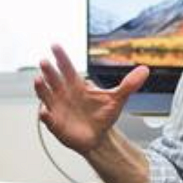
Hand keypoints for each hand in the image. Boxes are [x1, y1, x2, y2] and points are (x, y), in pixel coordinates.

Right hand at [34, 44, 148, 154]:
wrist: (98, 137)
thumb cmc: (103, 115)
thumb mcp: (117, 99)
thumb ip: (129, 84)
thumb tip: (145, 70)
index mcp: (77, 85)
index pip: (68, 68)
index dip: (62, 57)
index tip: (56, 46)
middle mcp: (64, 94)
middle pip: (54, 79)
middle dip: (49, 71)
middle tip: (45, 61)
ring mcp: (58, 107)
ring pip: (46, 95)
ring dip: (41, 88)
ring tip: (38, 80)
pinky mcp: (55, 123)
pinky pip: (47, 118)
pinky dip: (44, 115)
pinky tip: (44, 112)